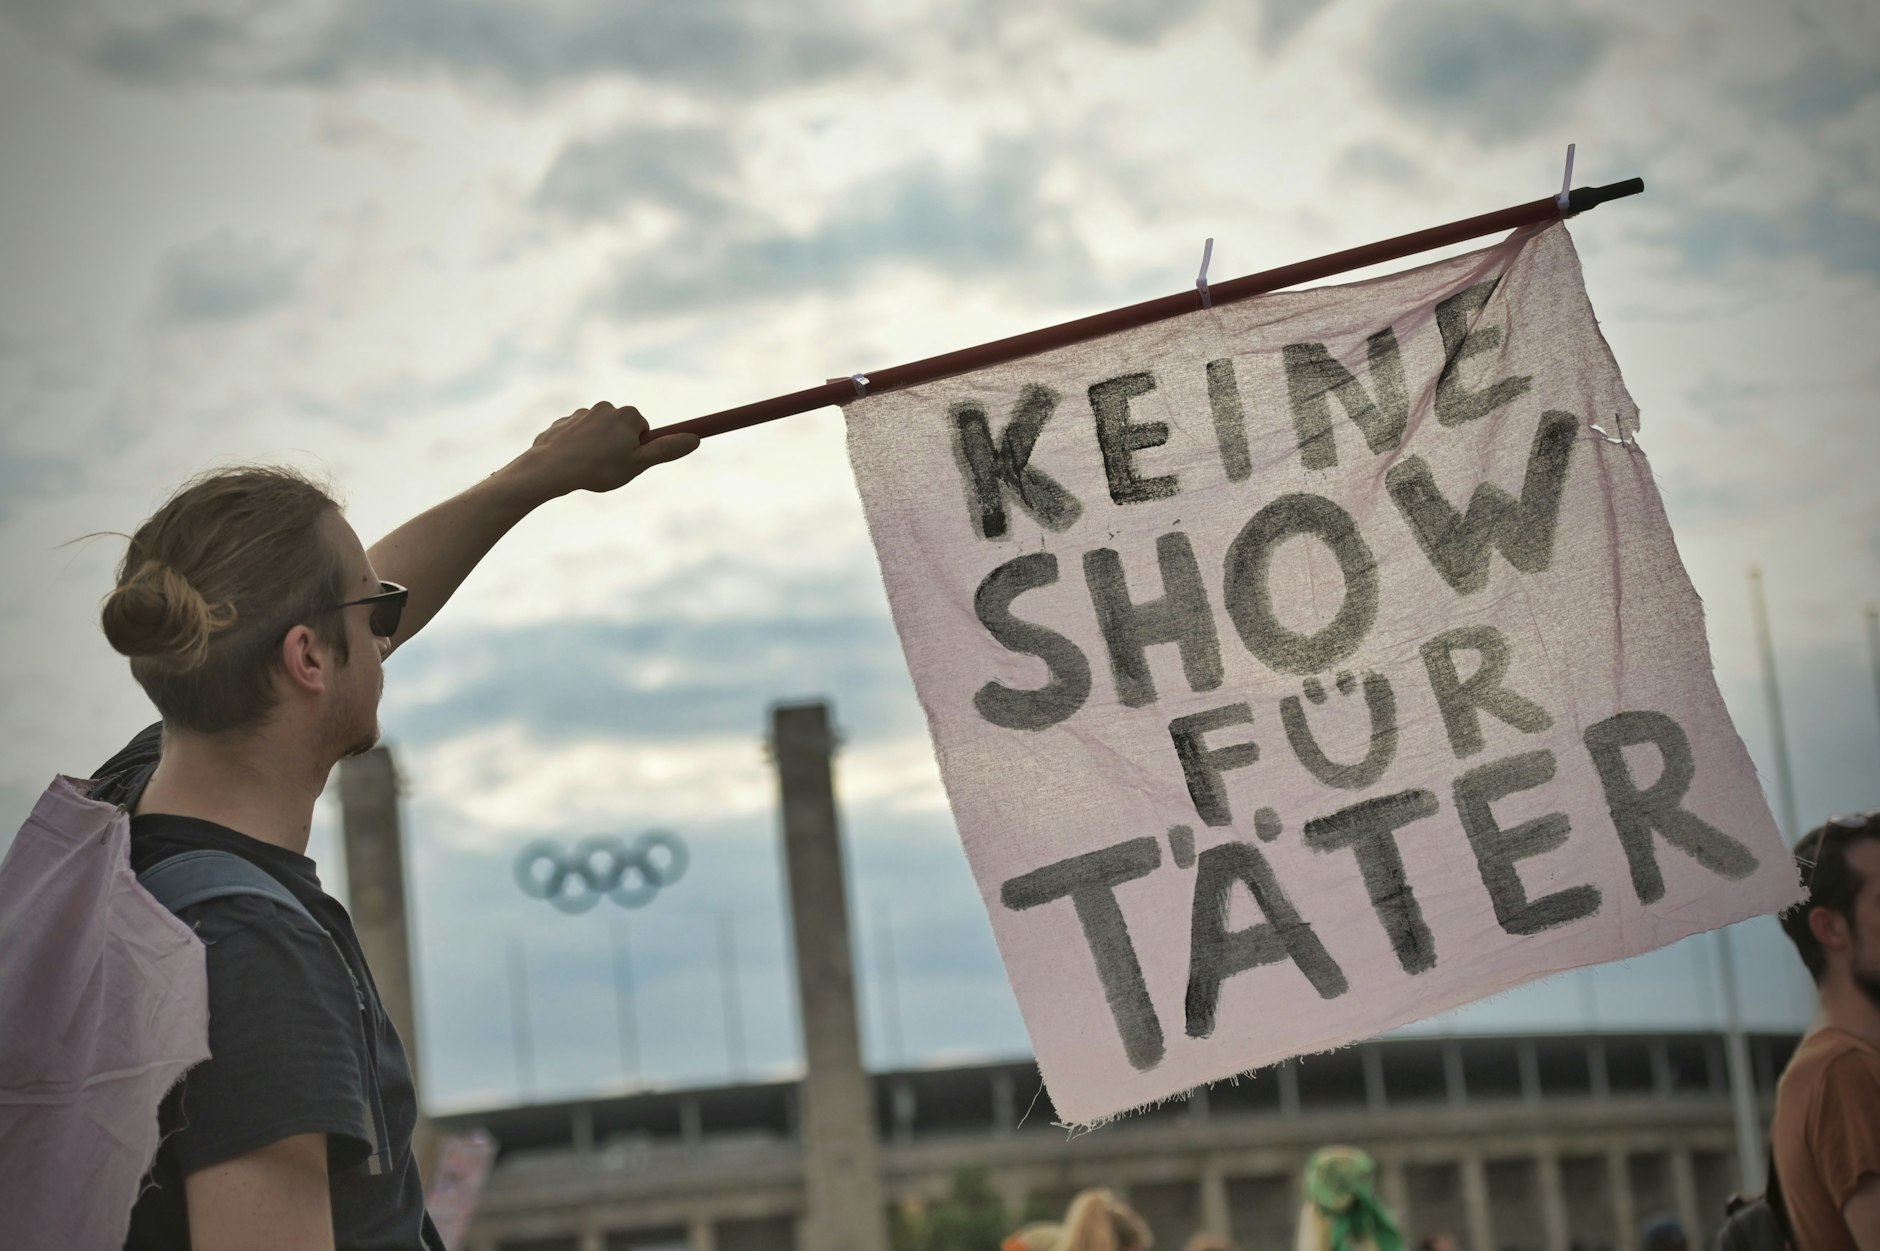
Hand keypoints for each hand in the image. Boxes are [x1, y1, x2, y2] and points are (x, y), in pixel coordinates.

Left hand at [517, 401, 699, 496]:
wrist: (550, 468)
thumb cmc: (597, 468)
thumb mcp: (639, 463)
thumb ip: (667, 450)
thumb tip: (695, 438)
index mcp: (627, 415)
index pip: (643, 430)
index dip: (638, 450)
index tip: (628, 462)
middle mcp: (605, 407)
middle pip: (621, 430)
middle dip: (618, 447)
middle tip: (609, 468)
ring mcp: (581, 414)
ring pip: (598, 434)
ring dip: (596, 449)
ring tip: (587, 468)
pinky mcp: (562, 423)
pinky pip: (577, 437)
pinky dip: (577, 449)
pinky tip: (571, 465)